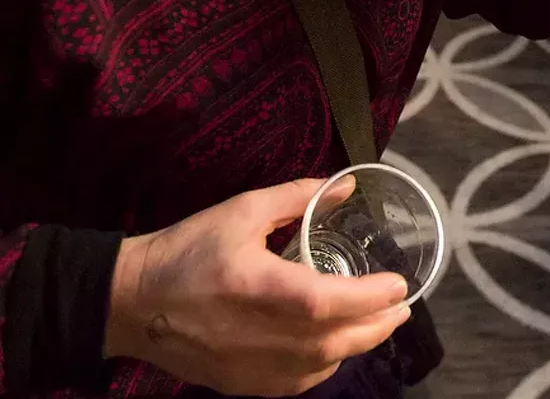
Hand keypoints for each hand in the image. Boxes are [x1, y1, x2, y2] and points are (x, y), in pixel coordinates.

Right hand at [104, 179, 412, 395]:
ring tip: (378, 323)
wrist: (130, 302)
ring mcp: (247, 366)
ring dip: (356, 346)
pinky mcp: (238, 384)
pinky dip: (324, 365)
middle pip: (332, 341)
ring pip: (319, 366)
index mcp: (256, 286)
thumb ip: (297, 197)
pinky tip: (335, 347)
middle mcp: (256, 334)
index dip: (368, 297)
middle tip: (401, 307)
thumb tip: (346, 187)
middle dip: (377, 326)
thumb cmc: (186, 251)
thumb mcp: (241, 211)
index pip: (325, 301)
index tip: (399, 285)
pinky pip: (296, 383)